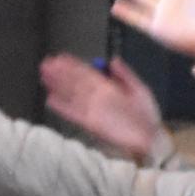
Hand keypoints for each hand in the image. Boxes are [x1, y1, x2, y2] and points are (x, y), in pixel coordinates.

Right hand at [38, 53, 168, 163]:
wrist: (150, 138)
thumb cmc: (146, 115)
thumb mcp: (139, 89)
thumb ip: (125, 75)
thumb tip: (113, 59)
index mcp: (109, 87)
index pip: (88, 73)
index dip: (74, 65)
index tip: (61, 57)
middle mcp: (98, 97)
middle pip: (76, 82)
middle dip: (61, 72)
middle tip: (46, 63)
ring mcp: (93, 110)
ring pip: (72, 94)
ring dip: (58, 85)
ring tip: (44, 76)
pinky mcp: (91, 123)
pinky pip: (73, 113)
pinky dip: (62, 107)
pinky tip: (51, 100)